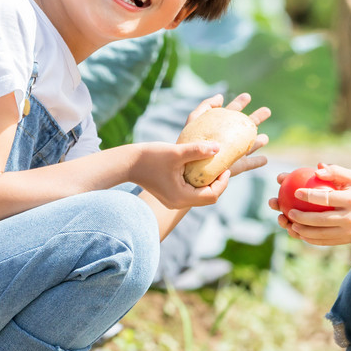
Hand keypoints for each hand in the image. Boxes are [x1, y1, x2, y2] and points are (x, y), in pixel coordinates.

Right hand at [131, 92, 270, 209]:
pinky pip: (191, 189)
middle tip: (222, 165)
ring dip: (208, 180)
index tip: (224, 166)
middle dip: (217, 181)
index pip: (212, 195)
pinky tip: (199, 166)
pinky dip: (198, 180)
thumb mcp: (176, 153)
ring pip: (200, 193)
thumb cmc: (149, 157)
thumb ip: (198, 150)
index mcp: (182, 197)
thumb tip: (219, 147)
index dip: (222, 181)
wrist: (126, 163)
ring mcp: (174, 199)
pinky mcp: (170, 193)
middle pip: (208, 196)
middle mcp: (178, 202)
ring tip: (213, 164)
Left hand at [272, 164, 350, 246]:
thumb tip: (317, 169)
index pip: (328, 198)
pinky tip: (299, 233)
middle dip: (303, 218)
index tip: (296, 192)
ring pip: (322, 234)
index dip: (310, 196)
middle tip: (289, 212)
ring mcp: (349, 232)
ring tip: (291, 225)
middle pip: (322, 220)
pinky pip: (325, 241)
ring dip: (304, 231)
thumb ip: (335, 171)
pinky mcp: (346, 240)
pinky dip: (311, 239)